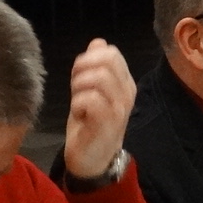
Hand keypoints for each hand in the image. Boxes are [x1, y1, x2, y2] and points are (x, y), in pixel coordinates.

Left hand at [65, 39, 137, 178]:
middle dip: (82, 68)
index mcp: (124, 82)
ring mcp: (120, 108)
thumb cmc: (90, 124)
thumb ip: (94, 67)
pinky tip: (79, 114)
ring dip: (79, 86)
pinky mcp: (108, 122)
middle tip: (76, 87)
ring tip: (77, 100)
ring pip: (98, 77)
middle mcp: (127, 92)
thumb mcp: (90, 90)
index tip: (79, 76)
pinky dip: (78, 103)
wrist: (93, 160)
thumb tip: (98, 42)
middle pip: (107, 59)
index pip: (111, 52)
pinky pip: (90, 99)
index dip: (89, 58)